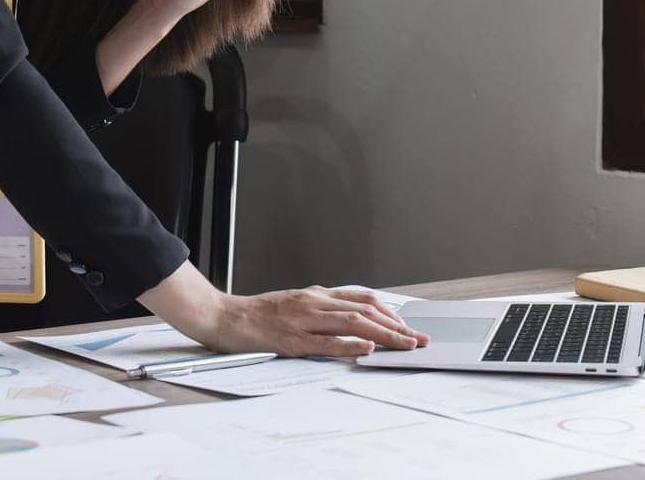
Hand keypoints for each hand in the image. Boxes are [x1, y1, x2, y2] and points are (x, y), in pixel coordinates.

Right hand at [203, 286, 431, 357]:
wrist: (225, 316)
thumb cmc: (259, 314)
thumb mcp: (296, 304)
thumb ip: (322, 310)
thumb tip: (350, 319)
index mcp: (316, 295)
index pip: (363, 299)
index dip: (390, 312)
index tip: (409, 327)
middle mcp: (314, 302)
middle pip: (365, 310)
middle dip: (397, 326)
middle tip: (419, 340)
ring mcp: (304, 320)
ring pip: (352, 322)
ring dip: (383, 334)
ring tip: (404, 344)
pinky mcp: (291, 339)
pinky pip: (325, 342)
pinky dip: (349, 345)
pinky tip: (367, 349)